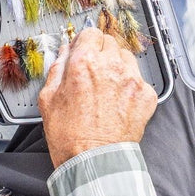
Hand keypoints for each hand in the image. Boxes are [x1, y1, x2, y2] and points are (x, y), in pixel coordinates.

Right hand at [37, 27, 156, 166]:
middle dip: (101, 52)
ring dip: (117, 66)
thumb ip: (57, 68)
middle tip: (93, 71)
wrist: (95, 162)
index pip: (90, 33)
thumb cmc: (69, 136)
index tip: (84, 50)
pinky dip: (130, 86)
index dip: (85, 42)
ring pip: (127, 58)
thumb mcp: (48, 98)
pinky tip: (119, 101)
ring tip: (107, 87)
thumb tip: (65, 51)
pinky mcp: (146, 95)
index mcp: (84, 62)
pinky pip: (139, 79)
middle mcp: (111, 66)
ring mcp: (132, 80)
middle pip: (110, 42)